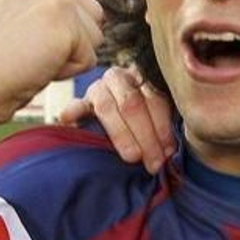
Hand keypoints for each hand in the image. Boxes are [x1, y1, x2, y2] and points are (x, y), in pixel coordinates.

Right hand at [0, 0, 104, 130]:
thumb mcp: (8, 7)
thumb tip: (88, 4)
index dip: (48, 28)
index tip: (12, 34)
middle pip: (89, 12)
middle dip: (64, 39)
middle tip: (20, 49)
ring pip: (94, 34)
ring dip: (68, 55)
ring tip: (27, 56)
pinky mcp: (64, 21)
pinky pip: (89, 59)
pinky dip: (66, 73)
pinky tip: (32, 67)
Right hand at [58, 65, 176, 173]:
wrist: (116, 112)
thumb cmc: (145, 119)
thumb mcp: (157, 116)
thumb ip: (163, 128)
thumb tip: (169, 152)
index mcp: (143, 77)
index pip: (154, 99)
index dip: (162, 127)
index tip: (168, 152)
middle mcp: (119, 77)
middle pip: (132, 103)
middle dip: (145, 136)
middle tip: (153, 162)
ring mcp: (98, 88)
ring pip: (107, 107)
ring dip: (121, 135)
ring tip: (132, 157)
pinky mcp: (82, 102)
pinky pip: (76, 106)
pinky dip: (73, 112)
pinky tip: (70, 120)